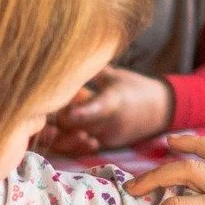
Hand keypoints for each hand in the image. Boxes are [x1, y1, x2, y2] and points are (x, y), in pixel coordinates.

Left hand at [38, 68, 173, 154]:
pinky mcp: (104, 147)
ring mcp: (106, 138)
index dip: (76, 112)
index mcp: (113, 102)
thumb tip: (68, 55)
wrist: (161, 111)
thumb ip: (92, 70)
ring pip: (74, 143)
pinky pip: (80, 149)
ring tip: (46, 122)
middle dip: (56, 118)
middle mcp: (109, 124)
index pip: (94, 110)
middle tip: (43, 104)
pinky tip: (57, 132)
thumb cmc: (136, 87)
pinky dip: (67, 142)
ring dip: (58, 134)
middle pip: (75, 127)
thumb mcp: (116, 75)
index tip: (58, 106)